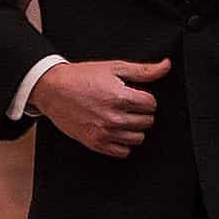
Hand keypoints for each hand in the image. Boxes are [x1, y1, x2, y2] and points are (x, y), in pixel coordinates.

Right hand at [29, 58, 170, 158]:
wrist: (53, 90)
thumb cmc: (81, 77)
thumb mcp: (114, 67)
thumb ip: (143, 70)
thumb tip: (166, 66)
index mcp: (121, 97)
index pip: (152, 105)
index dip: (146, 98)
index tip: (135, 96)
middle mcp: (115, 118)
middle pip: (147, 122)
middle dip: (141, 113)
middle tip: (127, 105)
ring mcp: (105, 133)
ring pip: (138, 138)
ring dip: (134, 128)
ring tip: (122, 117)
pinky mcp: (96, 143)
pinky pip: (123, 152)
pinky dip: (123, 143)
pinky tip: (115, 130)